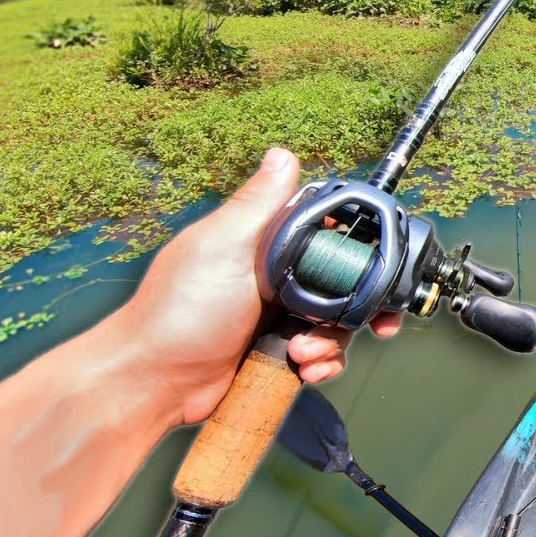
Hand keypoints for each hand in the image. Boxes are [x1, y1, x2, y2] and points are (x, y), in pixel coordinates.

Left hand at [111, 147, 401, 424]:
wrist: (153, 383)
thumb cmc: (178, 310)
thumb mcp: (220, 247)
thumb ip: (257, 203)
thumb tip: (283, 153)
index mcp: (265, 243)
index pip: (329, 232)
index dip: (360, 246)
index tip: (382, 263)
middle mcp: (277, 277)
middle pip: (344, 282)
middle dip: (360, 304)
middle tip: (379, 322)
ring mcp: (278, 316)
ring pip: (337, 322)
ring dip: (332, 341)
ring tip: (302, 352)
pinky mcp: (278, 352)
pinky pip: (321, 355)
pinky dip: (321, 364)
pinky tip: (302, 369)